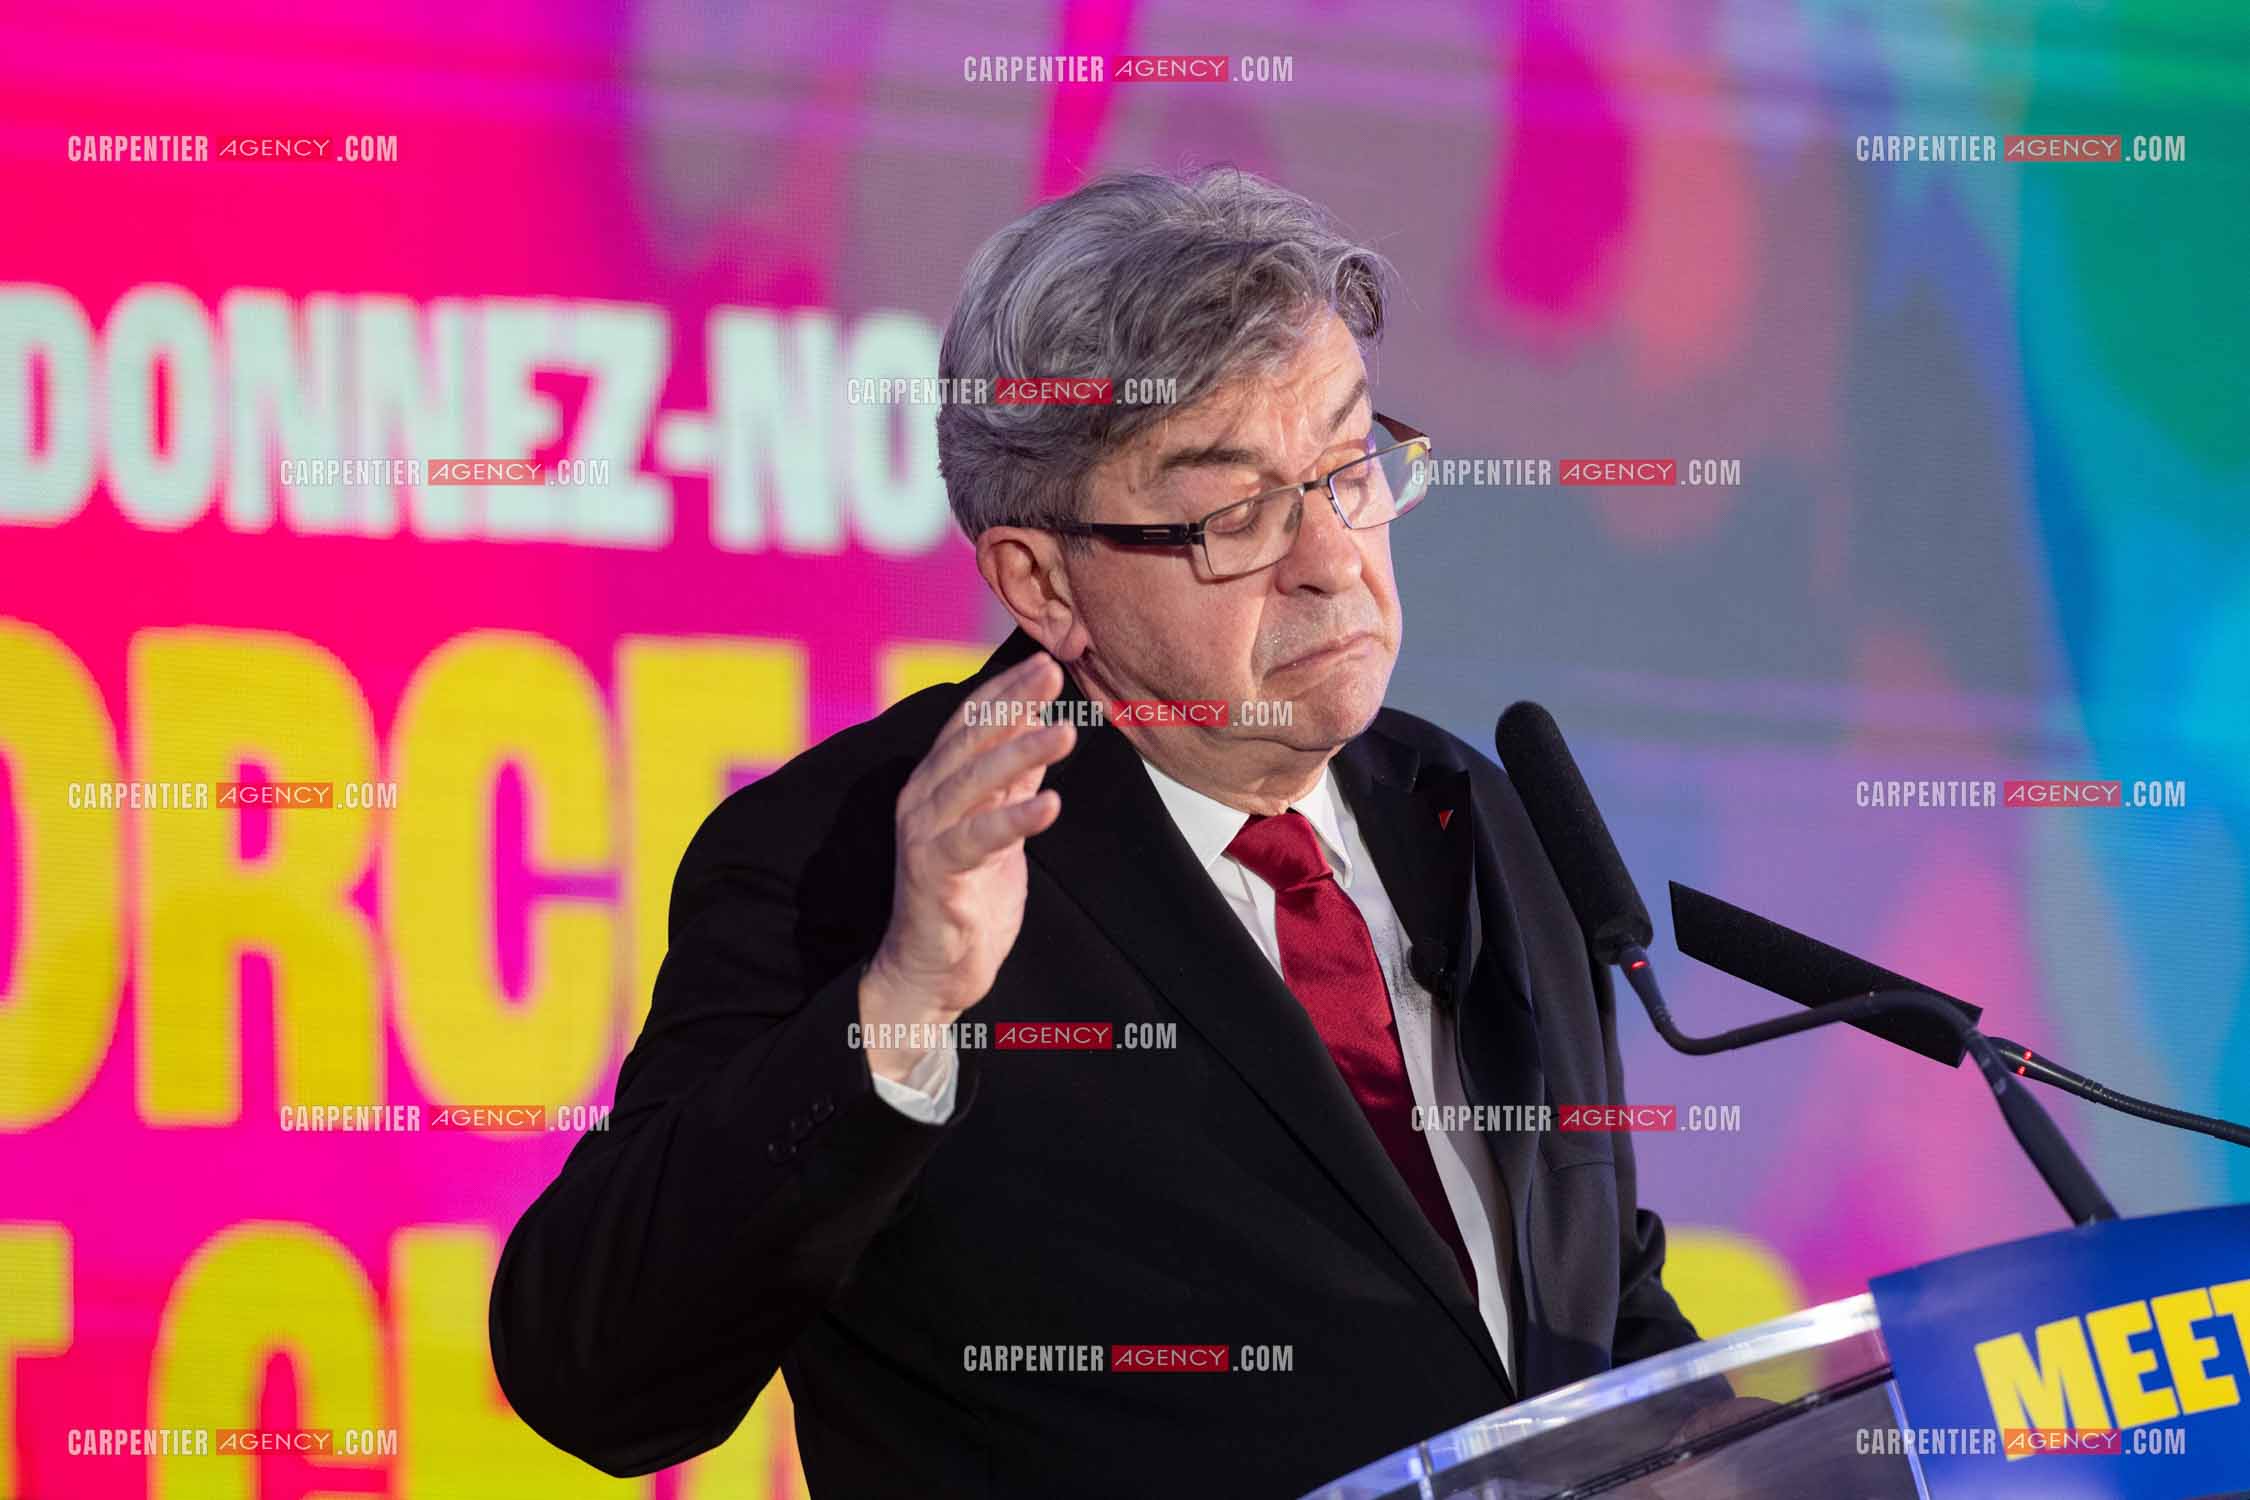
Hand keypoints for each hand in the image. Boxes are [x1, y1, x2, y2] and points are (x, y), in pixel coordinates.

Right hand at [860, 652, 1075, 1081]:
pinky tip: (1052, 804)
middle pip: (969, 738)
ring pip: (972, 780)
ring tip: (1066, 733)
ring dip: (1020, 752)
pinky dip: (1014, 819)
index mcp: (935, 783)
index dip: (1006, 689)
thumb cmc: (965, 897)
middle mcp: (922, 799)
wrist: (930, 973)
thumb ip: (1011, 781)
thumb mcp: (997, 828)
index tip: (1046, 660)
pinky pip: (976, 838)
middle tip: (1055, 676)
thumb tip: (1040, 727)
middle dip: (1013, 703)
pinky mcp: (933, 874)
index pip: (970, 721)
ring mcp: (924, 834)